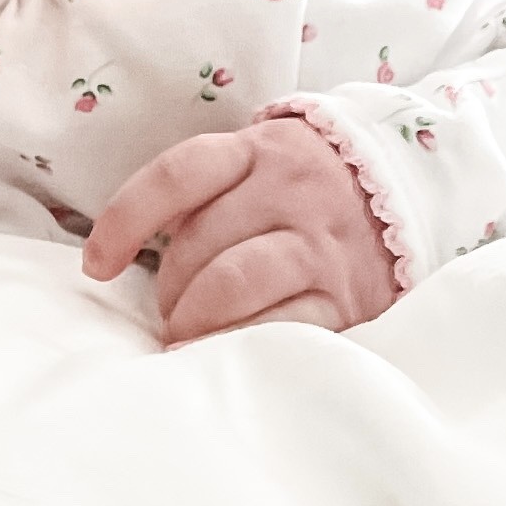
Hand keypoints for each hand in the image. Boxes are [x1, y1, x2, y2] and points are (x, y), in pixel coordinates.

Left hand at [82, 115, 397, 345]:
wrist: (408, 197)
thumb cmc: (302, 193)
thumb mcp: (258, 165)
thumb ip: (204, 194)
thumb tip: (119, 255)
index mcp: (259, 149)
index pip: (178, 175)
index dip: (125, 220)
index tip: (97, 266)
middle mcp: (292, 189)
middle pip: (198, 242)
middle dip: (168, 289)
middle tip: (168, 313)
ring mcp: (321, 244)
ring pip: (233, 282)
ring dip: (194, 319)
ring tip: (186, 336)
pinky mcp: (346, 297)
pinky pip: (281, 326)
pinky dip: (239, 344)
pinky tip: (220, 356)